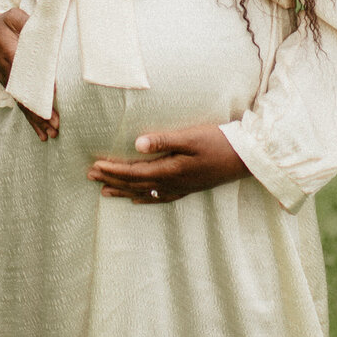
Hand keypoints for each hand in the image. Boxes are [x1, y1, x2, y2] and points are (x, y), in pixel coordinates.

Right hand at [0, 9, 58, 140]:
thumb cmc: (3, 23)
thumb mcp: (13, 16)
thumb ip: (26, 22)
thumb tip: (44, 31)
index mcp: (10, 53)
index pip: (27, 71)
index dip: (40, 84)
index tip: (54, 96)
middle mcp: (8, 72)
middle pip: (26, 95)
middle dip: (40, 111)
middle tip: (55, 125)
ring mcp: (8, 82)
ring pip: (23, 104)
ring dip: (36, 120)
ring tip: (51, 134)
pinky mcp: (10, 88)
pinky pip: (21, 105)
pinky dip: (31, 120)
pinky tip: (41, 133)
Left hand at [87, 123, 249, 203]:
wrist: (246, 157)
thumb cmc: (219, 142)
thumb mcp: (191, 136)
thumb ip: (164, 140)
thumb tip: (137, 144)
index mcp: (170, 170)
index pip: (134, 171)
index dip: (113, 169)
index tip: (95, 165)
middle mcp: (172, 182)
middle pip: (135, 183)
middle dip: (112, 179)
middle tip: (90, 176)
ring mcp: (181, 187)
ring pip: (144, 192)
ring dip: (123, 191)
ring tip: (104, 191)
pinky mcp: (189, 187)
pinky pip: (160, 197)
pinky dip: (145, 198)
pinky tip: (137, 199)